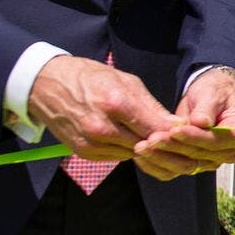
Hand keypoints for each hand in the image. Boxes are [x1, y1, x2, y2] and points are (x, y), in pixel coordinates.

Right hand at [28, 55, 177, 166]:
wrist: (47, 85)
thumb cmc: (91, 77)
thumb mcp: (126, 81)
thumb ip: (151, 106)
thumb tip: (177, 125)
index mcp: (116, 104)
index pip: (156, 129)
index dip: (175, 134)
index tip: (188, 133)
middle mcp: (102, 128)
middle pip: (146, 146)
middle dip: (162, 144)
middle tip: (176, 141)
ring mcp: (91, 143)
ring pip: (132, 155)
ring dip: (144, 148)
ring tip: (150, 137)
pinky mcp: (83, 153)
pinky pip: (116, 157)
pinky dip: (125, 150)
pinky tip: (127, 138)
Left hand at [133, 69, 234, 181]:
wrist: (209, 95)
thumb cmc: (215, 91)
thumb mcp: (213, 92)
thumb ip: (207, 107)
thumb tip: (203, 122)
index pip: (217, 140)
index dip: (195, 137)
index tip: (176, 130)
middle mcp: (230, 152)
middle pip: (201, 155)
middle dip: (175, 147)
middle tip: (153, 138)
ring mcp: (213, 160)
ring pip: (187, 165)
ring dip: (164, 156)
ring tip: (144, 145)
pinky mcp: (196, 163)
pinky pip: (177, 169)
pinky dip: (158, 164)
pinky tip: (143, 156)